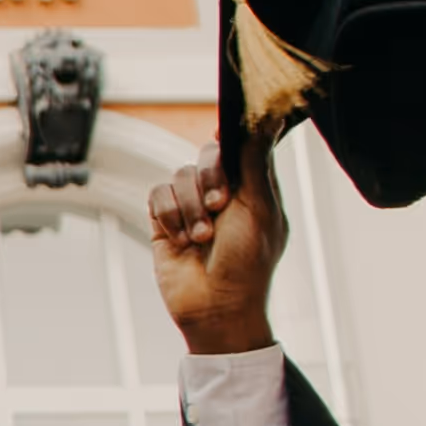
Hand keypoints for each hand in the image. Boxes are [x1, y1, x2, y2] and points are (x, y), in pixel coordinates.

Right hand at [143, 159, 285, 357]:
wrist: (215, 307)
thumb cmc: (247, 263)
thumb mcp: (260, 208)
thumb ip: (257, 161)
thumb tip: (268, 118)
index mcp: (252, 188)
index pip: (238, 147)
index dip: (230, 141)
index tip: (224, 140)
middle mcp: (221, 193)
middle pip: (206, 156)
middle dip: (210, 178)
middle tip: (219, 205)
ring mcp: (192, 206)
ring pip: (179, 175)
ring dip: (190, 207)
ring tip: (201, 237)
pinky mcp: (164, 220)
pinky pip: (157, 195)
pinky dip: (169, 215)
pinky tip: (181, 239)